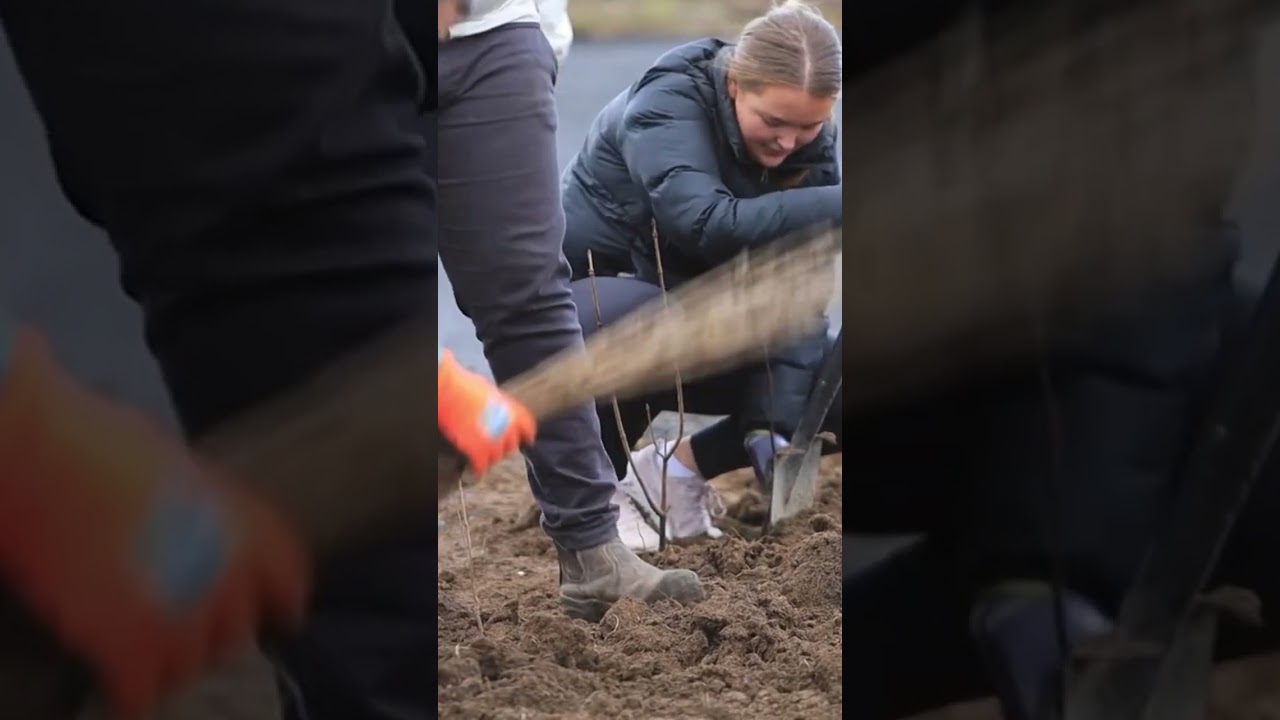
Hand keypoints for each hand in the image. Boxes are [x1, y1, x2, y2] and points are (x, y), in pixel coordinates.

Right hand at [0, 328, 309, 718]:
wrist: (48, 459)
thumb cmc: (107, 444)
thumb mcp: (184, 470)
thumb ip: (208, 509)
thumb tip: (204, 523)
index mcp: (250, 527)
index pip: (290, 577)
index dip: (284, 598)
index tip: (283, 612)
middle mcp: (229, 577)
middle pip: (238, 627)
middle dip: (216, 627)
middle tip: (189, 622)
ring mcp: (182, 616)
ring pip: (193, 664)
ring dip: (174, 660)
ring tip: (151, 651)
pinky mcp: (129, 646)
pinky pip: (141, 693)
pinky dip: (133, 696)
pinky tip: (126, 693)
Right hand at [438, 347, 535, 474]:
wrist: (451, 392)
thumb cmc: (467, 386)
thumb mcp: (492, 393)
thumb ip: (501, 405)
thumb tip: (499, 410)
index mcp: (514, 412)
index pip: (528, 428)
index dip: (526, 435)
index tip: (526, 440)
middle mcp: (508, 429)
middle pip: (512, 446)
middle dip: (504, 446)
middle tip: (495, 445)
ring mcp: (494, 442)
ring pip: (497, 458)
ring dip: (491, 457)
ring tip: (483, 455)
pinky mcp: (478, 451)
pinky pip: (481, 467)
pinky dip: (478, 469)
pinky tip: (476, 470)